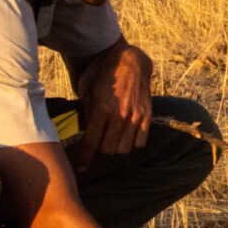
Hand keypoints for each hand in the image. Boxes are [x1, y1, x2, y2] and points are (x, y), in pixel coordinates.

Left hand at [74, 41, 152, 175]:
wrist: (129, 60)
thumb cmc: (103, 75)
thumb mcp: (88, 93)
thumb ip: (88, 116)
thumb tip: (86, 138)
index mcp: (101, 110)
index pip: (91, 144)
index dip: (83, 159)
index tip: (80, 167)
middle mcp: (120, 116)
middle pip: (108, 151)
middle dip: (100, 151)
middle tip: (97, 145)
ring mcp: (136, 117)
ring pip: (124, 150)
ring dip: (116, 148)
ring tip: (111, 140)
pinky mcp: (147, 116)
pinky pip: (140, 142)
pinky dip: (132, 143)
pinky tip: (126, 135)